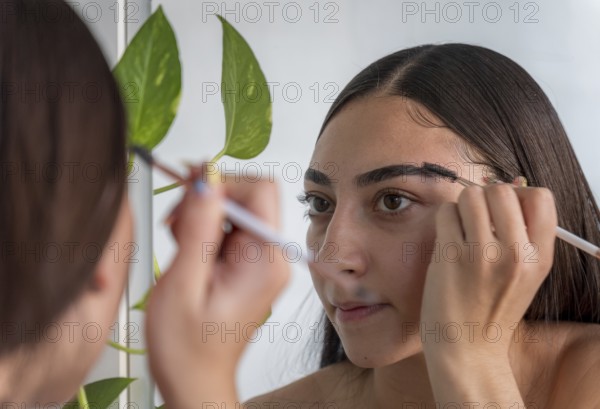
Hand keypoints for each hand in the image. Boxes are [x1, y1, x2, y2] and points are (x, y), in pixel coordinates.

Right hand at [145, 169, 289, 407]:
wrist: (196, 379)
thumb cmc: (188, 348)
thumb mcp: (183, 284)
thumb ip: (197, 228)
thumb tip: (206, 180)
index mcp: (265, 261)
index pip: (261, 191)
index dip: (223, 183)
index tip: (188, 191)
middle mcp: (272, 258)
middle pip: (251, 196)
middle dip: (210, 198)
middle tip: (177, 220)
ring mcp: (263, 262)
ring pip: (238, 209)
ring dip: (204, 214)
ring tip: (180, 242)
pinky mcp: (251, 265)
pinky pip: (232, 228)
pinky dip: (206, 229)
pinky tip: (189, 250)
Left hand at [420, 184, 556, 357]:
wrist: (467, 349)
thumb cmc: (492, 309)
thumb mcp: (524, 274)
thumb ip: (522, 233)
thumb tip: (510, 182)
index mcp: (540, 257)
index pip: (541, 197)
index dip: (519, 194)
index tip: (504, 211)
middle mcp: (516, 254)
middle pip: (501, 190)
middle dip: (485, 198)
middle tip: (477, 221)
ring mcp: (482, 255)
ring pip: (470, 196)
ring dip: (462, 208)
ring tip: (462, 232)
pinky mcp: (451, 257)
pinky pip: (446, 212)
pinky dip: (444, 221)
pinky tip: (447, 242)